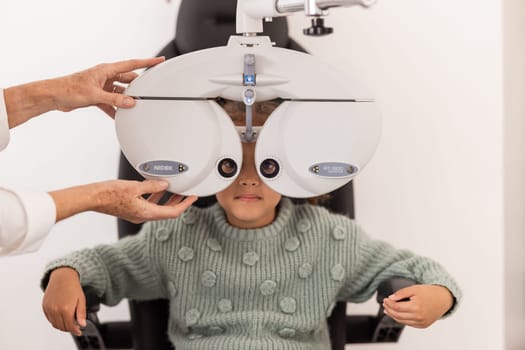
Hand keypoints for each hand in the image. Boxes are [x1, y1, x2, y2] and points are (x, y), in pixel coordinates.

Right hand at [42, 267, 85, 335]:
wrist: (62, 276)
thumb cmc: (72, 286)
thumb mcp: (81, 299)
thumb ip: (81, 313)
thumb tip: (82, 324)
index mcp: (66, 309)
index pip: (70, 326)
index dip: (75, 330)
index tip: (79, 331)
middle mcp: (55, 310)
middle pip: (62, 326)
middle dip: (69, 329)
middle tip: (75, 327)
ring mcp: (49, 309)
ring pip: (55, 324)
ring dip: (62, 326)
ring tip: (69, 323)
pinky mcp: (44, 306)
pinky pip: (49, 319)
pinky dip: (55, 321)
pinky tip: (61, 318)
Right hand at [50, 179, 197, 223]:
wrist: (92, 197)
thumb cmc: (109, 193)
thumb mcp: (134, 187)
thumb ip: (152, 186)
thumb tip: (165, 185)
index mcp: (146, 213)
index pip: (172, 212)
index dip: (185, 205)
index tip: (193, 197)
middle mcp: (142, 216)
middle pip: (167, 211)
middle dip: (178, 201)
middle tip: (187, 193)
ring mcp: (137, 213)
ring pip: (158, 207)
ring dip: (168, 199)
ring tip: (176, 189)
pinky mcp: (131, 209)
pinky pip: (149, 204)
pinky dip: (156, 196)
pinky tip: (157, 187)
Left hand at [53, 57, 164, 117]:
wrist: (53, 96)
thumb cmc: (69, 89)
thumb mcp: (95, 95)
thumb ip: (115, 100)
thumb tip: (131, 103)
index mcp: (106, 70)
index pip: (132, 65)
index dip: (147, 63)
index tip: (159, 61)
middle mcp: (106, 77)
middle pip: (128, 80)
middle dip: (137, 87)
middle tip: (147, 94)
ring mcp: (102, 86)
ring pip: (121, 93)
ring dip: (125, 101)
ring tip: (132, 108)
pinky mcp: (98, 96)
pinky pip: (112, 103)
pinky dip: (116, 109)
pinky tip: (119, 116)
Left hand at [382, 284, 453, 327]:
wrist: (443, 299)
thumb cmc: (430, 293)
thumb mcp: (414, 288)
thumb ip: (401, 293)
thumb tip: (391, 298)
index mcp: (416, 307)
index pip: (397, 307)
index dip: (389, 304)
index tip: (385, 300)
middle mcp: (419, 316)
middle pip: (398, 315)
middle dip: (389, 310)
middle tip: (385, 305)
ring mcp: (421, 322)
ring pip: (402, 321)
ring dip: (393, 316)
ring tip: (388, 310)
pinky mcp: (423, 325)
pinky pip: (408, 324)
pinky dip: (401, 320)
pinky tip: (397, 315)